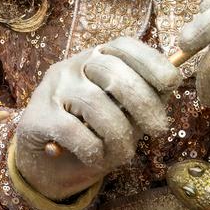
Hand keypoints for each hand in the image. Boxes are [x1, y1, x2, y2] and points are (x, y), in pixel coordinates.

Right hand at [14, 38, 180, 200]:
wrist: (46, 163)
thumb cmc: (94, 132)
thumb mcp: (123, 112)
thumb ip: (143, 98)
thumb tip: (172, 85)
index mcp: (97, 57)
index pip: (125, 46)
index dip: (152, 62)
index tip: (171, 84)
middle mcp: (74, 65)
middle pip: (114, 73)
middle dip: (143, 104)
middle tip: (157, 129)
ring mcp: (53, 88)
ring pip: (95, 104)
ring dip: (118, 134)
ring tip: (124, 153)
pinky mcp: (38, 117)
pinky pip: (73, 130)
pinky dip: (93, 149)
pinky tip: (96, 157)